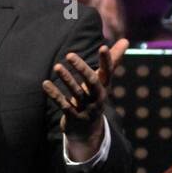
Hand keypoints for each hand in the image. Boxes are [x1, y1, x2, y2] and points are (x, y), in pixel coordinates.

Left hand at [43, 38, 128, 154]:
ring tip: (57, 67)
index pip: (108, 72)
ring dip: (66, 79)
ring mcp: (86, 108)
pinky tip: (45, 84)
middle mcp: (97, 98)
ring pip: (76, 93)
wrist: (88, 132)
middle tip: (70, 54)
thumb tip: (125, 40)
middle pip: (92, 82)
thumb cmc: (94, 98)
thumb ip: (112, 61)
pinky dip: (54, 94)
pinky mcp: (73, 117)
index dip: (107, 60)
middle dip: (82, 68)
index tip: (103, 47)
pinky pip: (63, 104)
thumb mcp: (104, 81)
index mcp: (105, 87)